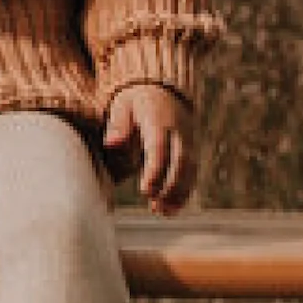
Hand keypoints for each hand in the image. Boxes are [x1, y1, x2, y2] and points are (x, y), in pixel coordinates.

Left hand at [103, 83, 196, 215]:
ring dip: (179, 193)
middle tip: (156, 206)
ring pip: (189, 170)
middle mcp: (178, 132)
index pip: (159, 148)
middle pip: (180, 162)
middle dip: (170, 187)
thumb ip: (118, 125)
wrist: (162, 90)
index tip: (145, 190)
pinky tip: (172, 208)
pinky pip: (192, 173)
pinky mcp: (191, 151)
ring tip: (164, 212)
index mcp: (159, 120)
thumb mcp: (122, 105)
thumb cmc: (136, 100)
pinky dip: (185, 191)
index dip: (155, 170)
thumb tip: (111, 143)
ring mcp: (188, 142)